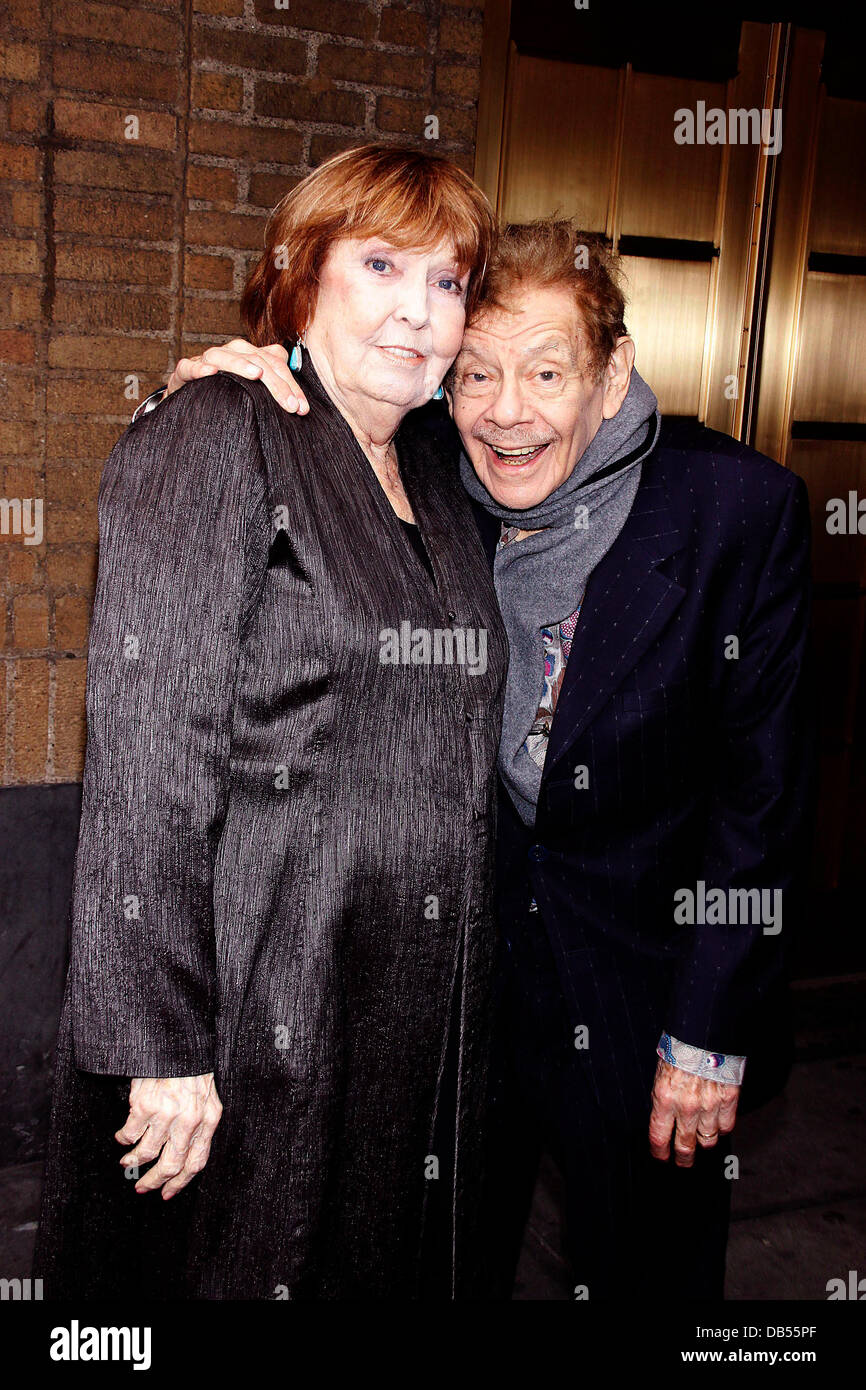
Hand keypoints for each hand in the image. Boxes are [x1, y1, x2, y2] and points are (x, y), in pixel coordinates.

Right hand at [116, 1072, 222, 1198]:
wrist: (178, 1044)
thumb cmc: (190, 1072)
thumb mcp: (205, 1099)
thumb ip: (198, 1127)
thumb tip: (180, 1162)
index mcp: (208, 1120)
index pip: (196, 1162)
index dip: (180, 1183)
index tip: (166, 1193)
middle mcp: (190, 1120)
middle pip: (171, 1165)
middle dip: (154, 1181)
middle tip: (142, 1188)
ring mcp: (166, 1113)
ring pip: (146, 1153)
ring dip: (133, 1161)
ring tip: (127, 1161)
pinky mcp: (145, 1105)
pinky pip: (130, 1134)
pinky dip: (124, 1139)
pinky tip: (123, 1136)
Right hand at [166, 340, 308, 413]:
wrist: (187, 400)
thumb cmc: (224, 395)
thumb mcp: (252, 391)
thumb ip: (273, 383)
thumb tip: (297, 388)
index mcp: (248, 356)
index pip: (274, 363)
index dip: (290, 385)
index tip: (302, 408)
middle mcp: (228, 354)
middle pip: (254, 359)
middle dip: (275, 382)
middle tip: (290, 405)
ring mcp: (204, 362)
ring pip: (223, 355)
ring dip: (240, 363)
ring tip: (256, 375)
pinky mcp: (183, 373)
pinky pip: (188, 367)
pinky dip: (198, 368)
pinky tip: (210, 373)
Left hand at [648, 1059, 739, 1167]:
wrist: (703, 1032)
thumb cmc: (679, 1049)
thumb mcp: (660, 1074)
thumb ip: (662, 1099)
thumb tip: (663, 1120)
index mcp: (664, 1098)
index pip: (659, 1137)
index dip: (660, 1152)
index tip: (661, 1156)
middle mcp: (686, 1107)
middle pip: (685, 1146)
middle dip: (683, 1159)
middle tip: (682, 1162)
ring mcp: (709, 1106)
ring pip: (708, 1140)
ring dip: (703, 1142)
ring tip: (701, 1142)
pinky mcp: (728, 1100)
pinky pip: (726, 1127)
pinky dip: (721, 1128)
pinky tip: (716, 1123)